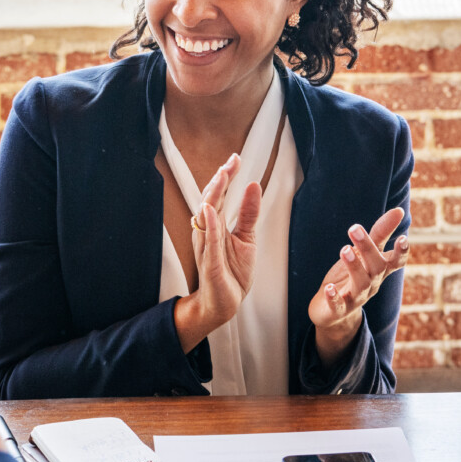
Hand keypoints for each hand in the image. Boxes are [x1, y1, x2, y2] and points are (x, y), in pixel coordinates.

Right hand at [174, 154, 261, 353]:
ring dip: (212, 196)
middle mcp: (208, 232)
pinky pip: (208, 241)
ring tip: (221, 176)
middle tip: (230, 162)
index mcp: (216, 225)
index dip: (226, 176)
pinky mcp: (210, 263)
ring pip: (206, 216)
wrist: (225, 303)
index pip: (219, 195)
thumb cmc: (233, 271)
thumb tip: (254, 185)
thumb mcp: (246, 238)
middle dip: (219, 180)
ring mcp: (207, 247)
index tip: (236, 158)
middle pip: (210, 200)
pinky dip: (209, 224)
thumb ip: (248, 214)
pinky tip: (210, 209)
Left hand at [307, 208, 408, 367]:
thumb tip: (399, 210)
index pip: (396, 262)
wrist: (333, 311)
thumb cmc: (352, 275)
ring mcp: (357, 298)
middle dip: (367, 249)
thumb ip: (380, 233)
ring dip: (353, 267)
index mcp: (380, 270)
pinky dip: (334, 297)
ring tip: (344, 250)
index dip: (401, 252)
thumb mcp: (365, 253)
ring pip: (360, 284)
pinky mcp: (339, 310)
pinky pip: (339, 305)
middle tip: (354, 228)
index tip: (404, 238)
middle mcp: (372, 284)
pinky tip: (329, 288)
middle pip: (376, 267)